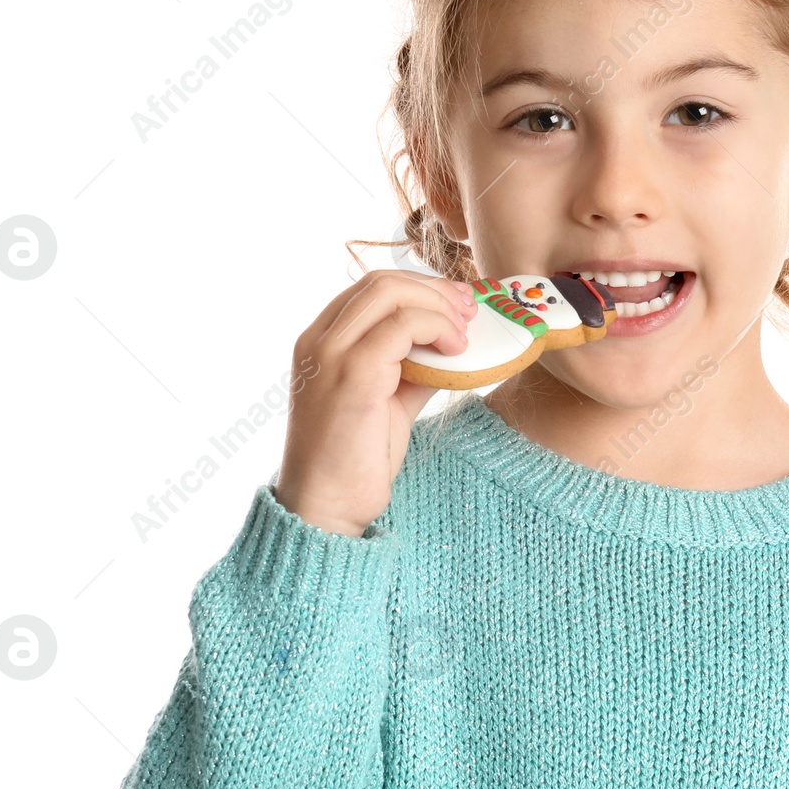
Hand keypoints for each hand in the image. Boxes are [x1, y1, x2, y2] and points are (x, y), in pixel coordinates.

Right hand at [274, 271, 476, 535]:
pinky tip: (457, 352)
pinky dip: (436, 329)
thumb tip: (451, 349)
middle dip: (434, 290)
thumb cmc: (354, 461)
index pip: (370, 289)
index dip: (419, 288)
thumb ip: (413, 370)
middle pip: (381, 282)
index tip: (457, 304)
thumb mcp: (388, 402)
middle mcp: (318, 340)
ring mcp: (330, 353)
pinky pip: (402, 326)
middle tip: (470, 311)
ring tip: (465, 335)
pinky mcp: (352, 373)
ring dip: (439, 307)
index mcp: (319, 342)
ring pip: (391, 294)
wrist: (326, 507)